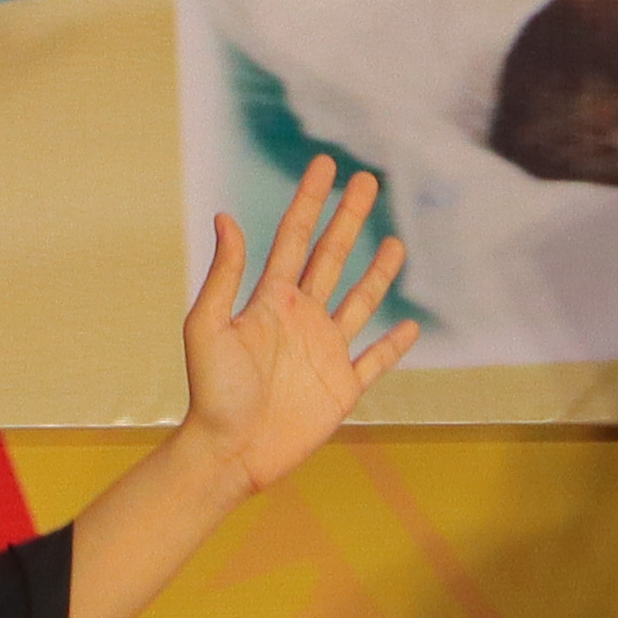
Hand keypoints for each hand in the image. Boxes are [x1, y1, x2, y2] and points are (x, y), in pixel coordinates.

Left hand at [177, 158, 417, 500]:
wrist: (229, 453)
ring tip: (397, 242)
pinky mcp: (343, 386)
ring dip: (379, 272)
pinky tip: (410, 327)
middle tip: (367, 180)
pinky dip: (395, 344)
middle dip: (350, 218)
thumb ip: (224, 275)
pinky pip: (376, 360)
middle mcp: (301, 318)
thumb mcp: (207, 327)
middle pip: (332, 256)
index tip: (325, 165)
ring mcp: (325, 351)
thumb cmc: (211, 393)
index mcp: (270, 300)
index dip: (310, 200)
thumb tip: (226, 217)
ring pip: (360, 301)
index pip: (294, 237)